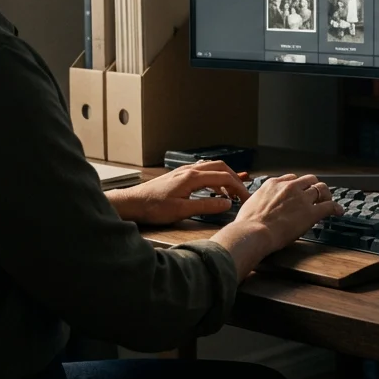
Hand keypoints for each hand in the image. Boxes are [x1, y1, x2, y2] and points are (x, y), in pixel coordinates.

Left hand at [106, 160, 248, 224]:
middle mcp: (190, 170)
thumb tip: (227, 203)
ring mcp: (184, 171)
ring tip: (231, 192)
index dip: (238, 188)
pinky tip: (213, 188)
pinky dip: (214, 177)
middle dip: (235, 179)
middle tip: (243, 194)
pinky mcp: (179, 176)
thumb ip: (206, 205)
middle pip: (221, 168)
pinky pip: (203, 171)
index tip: (246, 198)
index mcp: (192, 177)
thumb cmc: (153, 207)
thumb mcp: (182, 210)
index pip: (224, 177)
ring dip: (225, 177)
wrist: (133, 203)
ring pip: (212, 167)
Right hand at [232, 173, 342, 250]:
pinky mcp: (311, 212)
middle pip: (309, 179)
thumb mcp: (250, 204)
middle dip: (313, 186)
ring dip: (325, 194)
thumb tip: (257, 208)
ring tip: (328, 201)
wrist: (254, 232)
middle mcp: (289, 187)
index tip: (299, 192)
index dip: (297, 186)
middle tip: (316, 196)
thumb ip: (260, 201)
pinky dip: (335, 207)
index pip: (291, 178)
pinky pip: (329, 205)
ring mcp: (301, 198)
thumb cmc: (247, 224)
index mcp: (273, 184)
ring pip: (321, 188)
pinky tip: (338, 212)